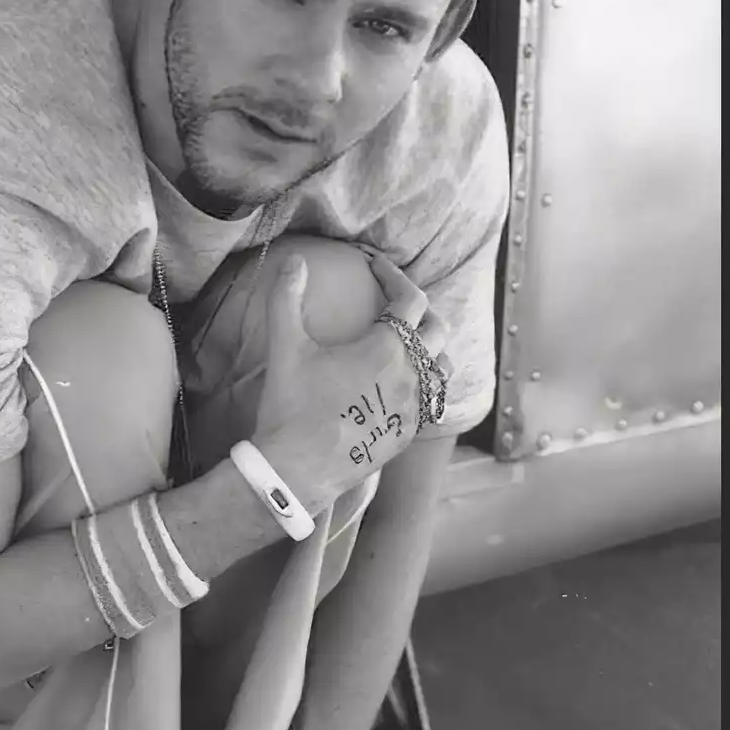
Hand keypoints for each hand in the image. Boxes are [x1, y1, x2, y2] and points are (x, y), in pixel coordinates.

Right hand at [252, 253, 431, 511]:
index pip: (410, 298)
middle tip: (393, 305)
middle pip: (438, 329)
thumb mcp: (286, 346)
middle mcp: (410, 375)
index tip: (376, 267)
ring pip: (442, 368)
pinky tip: (399, 387)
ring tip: (406, 345)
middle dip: (419, 310)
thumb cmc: (293, 405)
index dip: (395, 276)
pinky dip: (422, 385)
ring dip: (430, 349)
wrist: (298, 469)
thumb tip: (293, 260)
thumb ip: (287, 297)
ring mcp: (413, 408)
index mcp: (387, 347)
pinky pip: (430, 402)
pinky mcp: (407, 434)